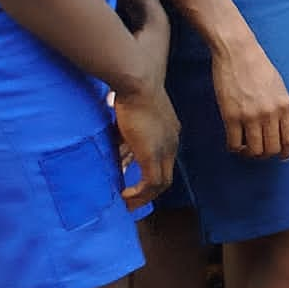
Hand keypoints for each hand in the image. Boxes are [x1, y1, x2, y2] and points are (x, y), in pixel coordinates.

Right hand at [112, 78, 180, 209]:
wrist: (138, 83)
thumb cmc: (130, 92)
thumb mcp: (128, 119)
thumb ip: (125, 138)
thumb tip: (116, 153)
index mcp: (169, 131)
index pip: (163, 160)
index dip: (150, 174)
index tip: (133, 184)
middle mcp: (172, 142)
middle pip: (165, 175)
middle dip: (148, 191)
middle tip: (131, 201)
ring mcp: (165, 149)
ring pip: (161, 183)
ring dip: (143, 196)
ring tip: (127, 204)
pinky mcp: (153, 154)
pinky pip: (151, 183)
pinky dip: (139, 194)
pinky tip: (125, 196)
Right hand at [210, 32, 288, 158]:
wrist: (238, 53)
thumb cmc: (258, 67)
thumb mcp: (279, 87)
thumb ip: (281, 107)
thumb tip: (279, 128)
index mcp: (285, 106)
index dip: (286, 152)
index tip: (282, 157)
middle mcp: (270, 114)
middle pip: (272, 149)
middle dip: (266, 154)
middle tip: (259, 151)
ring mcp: (250, 116)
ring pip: (254, 151)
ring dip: (250, 154)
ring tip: (245, 148)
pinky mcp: (231, 116)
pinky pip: (234, 143)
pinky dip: (235, 148)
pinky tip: (234, 143)